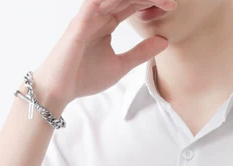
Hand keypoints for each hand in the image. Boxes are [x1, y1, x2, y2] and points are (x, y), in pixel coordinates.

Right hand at [30, 0, 177, 107]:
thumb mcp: (121, 65)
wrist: (60, 89)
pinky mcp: (80, 22)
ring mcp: (88, 16)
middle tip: (171, 2)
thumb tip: (164, 41)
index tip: (172, 7)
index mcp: (107, 22)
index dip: (152, 3)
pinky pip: (96, 2)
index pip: (133, 5)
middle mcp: (98, 14)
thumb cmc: (85, 77)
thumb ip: (141, 53)